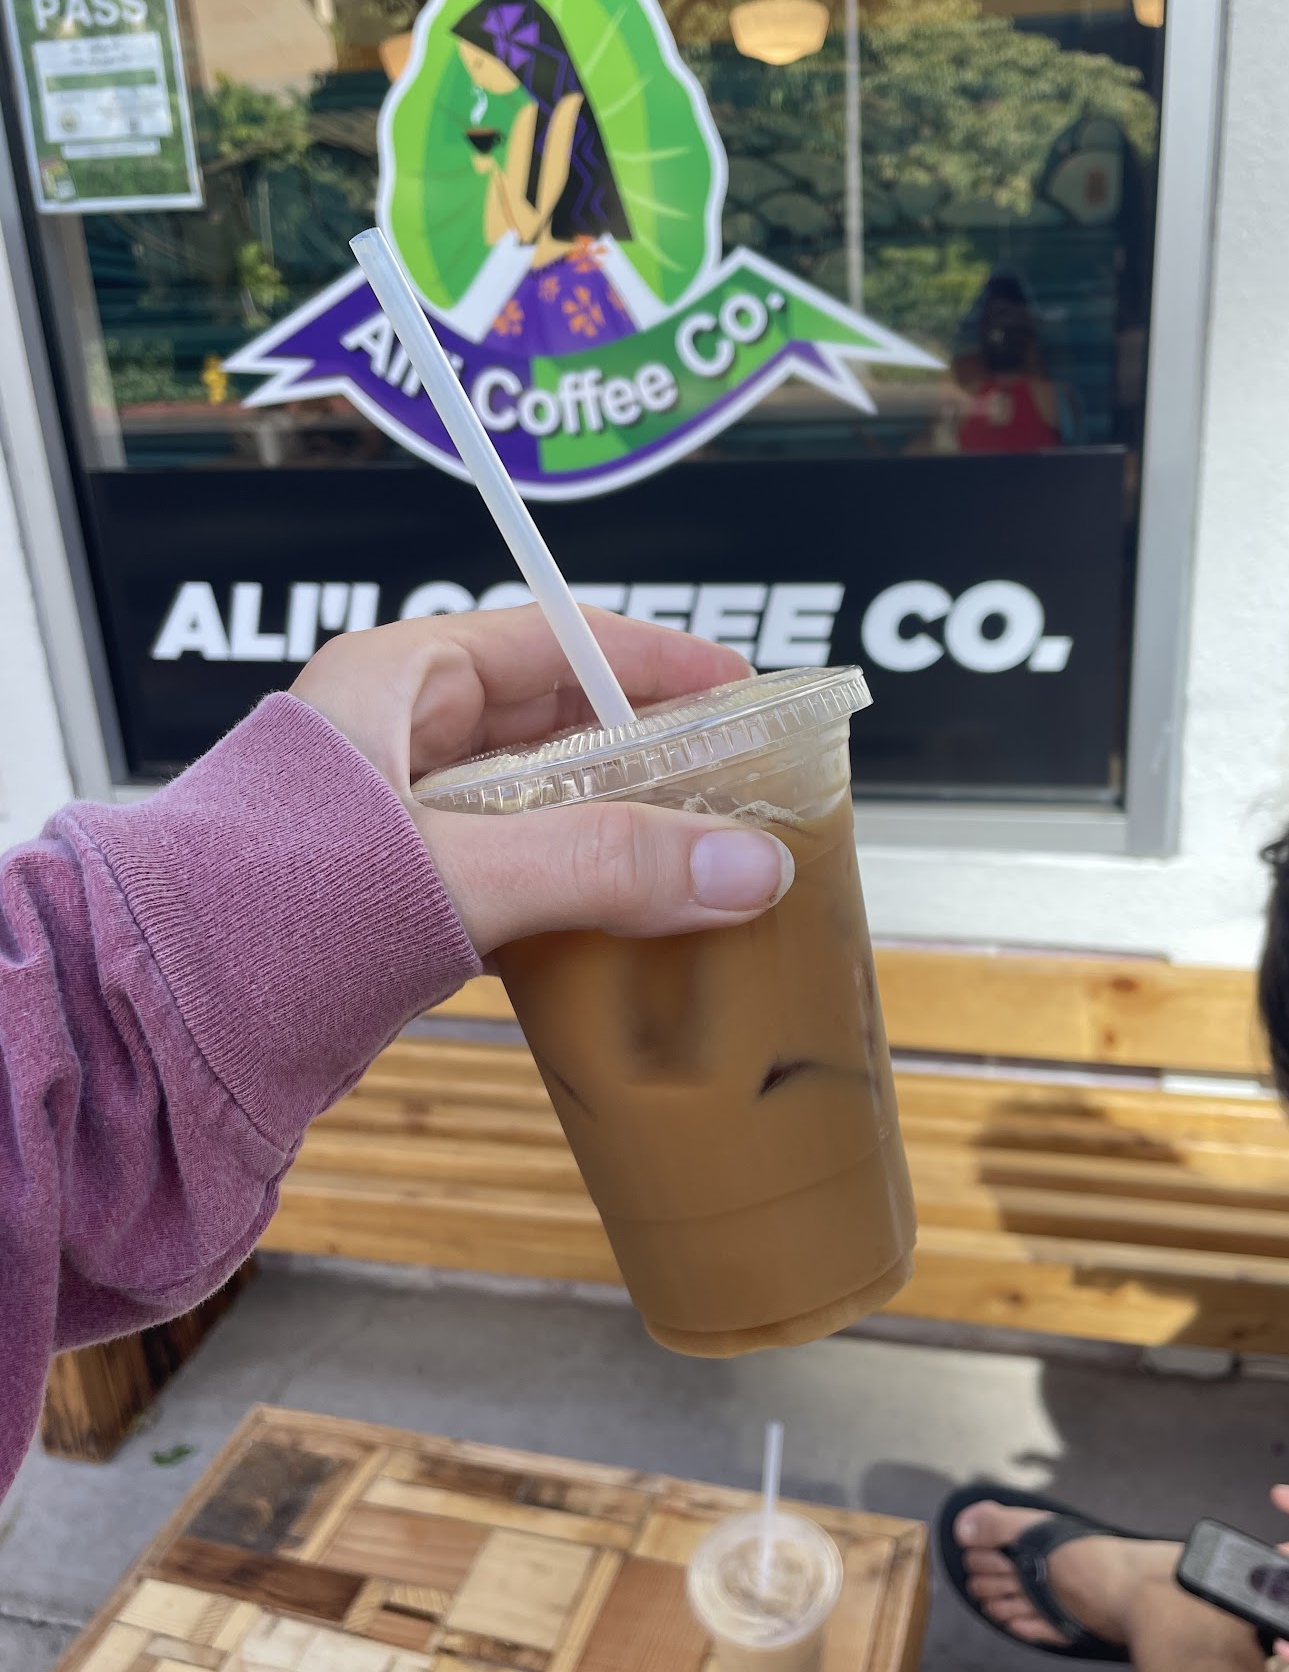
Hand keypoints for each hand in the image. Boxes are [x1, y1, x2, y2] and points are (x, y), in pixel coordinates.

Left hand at [291, 607, 793, 955]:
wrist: (156, 1029)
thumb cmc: (268, 912)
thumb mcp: (458, 871)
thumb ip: (606, 865)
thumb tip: (749, 868)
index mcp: (395, 683)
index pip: (552, 641)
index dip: (651, 660)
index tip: (737, 690)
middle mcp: (394, 739)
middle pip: (553, 724)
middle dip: (648, 751)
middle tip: (740, 782)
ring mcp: (394, 822)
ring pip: (535, 806)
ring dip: (615, 829)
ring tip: (705, 855)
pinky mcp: (394, 899)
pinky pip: (511, 873)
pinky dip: (573, 890)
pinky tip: (629, 922)